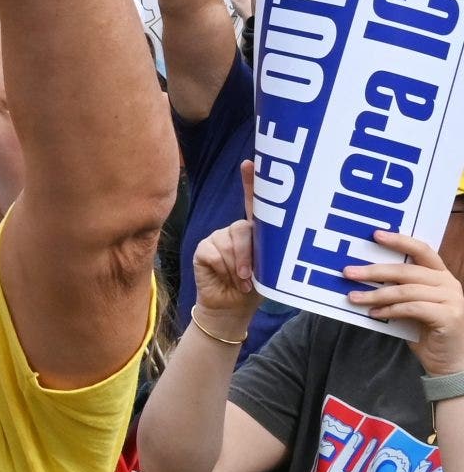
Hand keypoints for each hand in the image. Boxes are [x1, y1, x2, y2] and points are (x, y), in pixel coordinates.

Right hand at [189, 161, 260, 336]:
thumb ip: (266, 252)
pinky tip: (224, 277)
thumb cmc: (255, 287)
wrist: (232, 308)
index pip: (254, 202)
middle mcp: (235, 230)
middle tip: (251, 276)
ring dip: (238, 267)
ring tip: (241, 281)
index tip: (250, 163)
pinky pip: (214, 253)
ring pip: (230, 244)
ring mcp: (217, 237)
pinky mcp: (203, 248)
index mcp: (255, 231)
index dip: (251, 181)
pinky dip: (222, 269)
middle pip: (243, 229)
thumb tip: (261, 243)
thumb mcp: (269, 269)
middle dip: (249, 254)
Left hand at [347, 227, 463, 371]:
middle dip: (375, 271)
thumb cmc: (424, 330)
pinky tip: (373, 313)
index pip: (422, 250)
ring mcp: (452, 300)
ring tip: (354, 298)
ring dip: (376, 294)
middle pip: (408, 270)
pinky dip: (390, 310)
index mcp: (440, 275)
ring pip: (407, 290)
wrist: (449, 361)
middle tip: (348, 273)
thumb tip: (361, 277)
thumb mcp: (409, 304)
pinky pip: (413, 308)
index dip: (400, 241)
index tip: (376, 235)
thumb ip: (396, 289)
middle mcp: (449, 283)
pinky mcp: (449, 317)